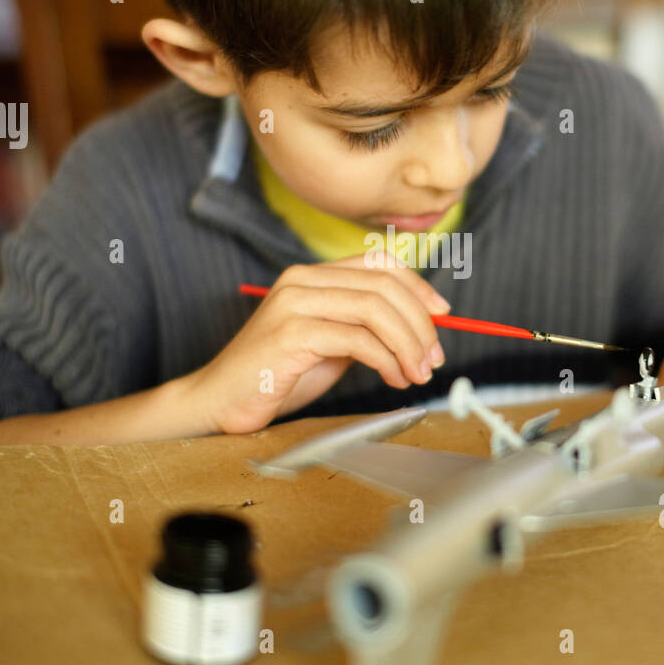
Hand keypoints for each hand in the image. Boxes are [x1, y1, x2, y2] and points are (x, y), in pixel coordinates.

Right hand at [185, 251, 448, 434]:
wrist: (220, 402)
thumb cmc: (276, 376)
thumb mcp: (330, 344)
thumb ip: (363, 327)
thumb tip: (418, 326)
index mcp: (312, 275)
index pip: (379, 262)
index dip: (418, 286)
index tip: (443, 315)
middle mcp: (302, 279)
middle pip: (383, 284)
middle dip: (420, 323)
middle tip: (434, 359)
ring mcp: (294, 303)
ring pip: (375, 308)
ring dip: (408, 344)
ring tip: (418, 373)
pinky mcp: (291, 333)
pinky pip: (357, 338)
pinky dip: (386, 360)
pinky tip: (394, 379)